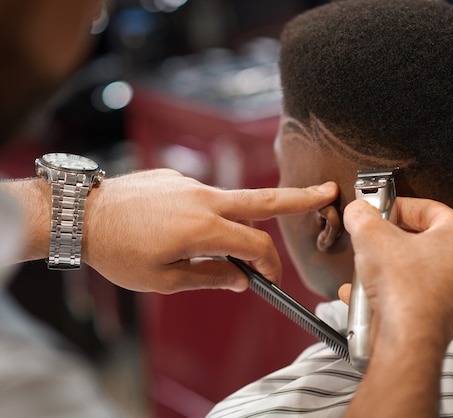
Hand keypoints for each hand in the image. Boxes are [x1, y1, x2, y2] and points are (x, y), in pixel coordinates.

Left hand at [83, 169, 337, 292]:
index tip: (268, 279)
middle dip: (300, 196)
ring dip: (237, 222)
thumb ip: (210, 277)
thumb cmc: (117, 251)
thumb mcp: (164, 279)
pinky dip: (203, 214)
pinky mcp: (178, 176)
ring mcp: (191, 183)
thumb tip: (240, 279)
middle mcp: (203, 199)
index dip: (270, 266)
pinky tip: (175, 229)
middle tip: (327, 190)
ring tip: (210, 246)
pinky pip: (202, 197)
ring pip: (230, 202)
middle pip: (264, 199)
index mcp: (204, 228)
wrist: (81, 214)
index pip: (256, 247)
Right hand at [341, 198, 452, 416]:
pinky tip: (363, 296)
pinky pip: (411, 294)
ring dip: (385, 267)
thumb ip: (362, 215)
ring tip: (364, 270)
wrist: (407, 343)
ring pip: (414, 268)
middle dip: (388, 240)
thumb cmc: (402, 290)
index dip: (397, 206)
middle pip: (420, 239)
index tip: (378, 211)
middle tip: (369, 239)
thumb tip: (358, 210)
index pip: (427, 207)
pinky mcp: (441, 315)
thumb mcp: (371, 237)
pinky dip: (388, 292)